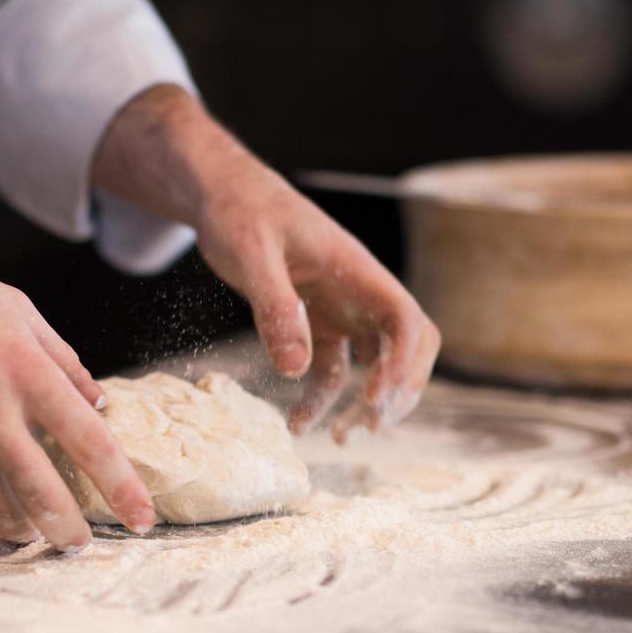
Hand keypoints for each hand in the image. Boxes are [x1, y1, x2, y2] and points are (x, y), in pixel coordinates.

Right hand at [0, 237, 156, 549]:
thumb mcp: (16, 311)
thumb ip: (63, 360)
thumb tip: (99, 402)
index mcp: (28, 374)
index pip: (91, 444)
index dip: (123, 488)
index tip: (142, 519)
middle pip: (44, 495)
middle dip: (68, 533)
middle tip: (80, 547)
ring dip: (18, 527)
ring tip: (30, 532)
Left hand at [194, 159, 440, 439]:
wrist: (222, 195)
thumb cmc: (239, 212)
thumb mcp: (250, 254)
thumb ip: (274, 307)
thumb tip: (294, 369)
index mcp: (355, 270)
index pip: (404, 319)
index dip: (404, 362)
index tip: (377, 400)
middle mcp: (358, 291)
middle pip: (409, 345)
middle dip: (400, 389)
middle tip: (369, 426)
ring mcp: (341, 307)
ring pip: (374, 362)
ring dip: (364, 403)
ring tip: (337, 438)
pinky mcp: (317, 321)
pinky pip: (332, 366)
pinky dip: (321, 397)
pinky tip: (298, 422)